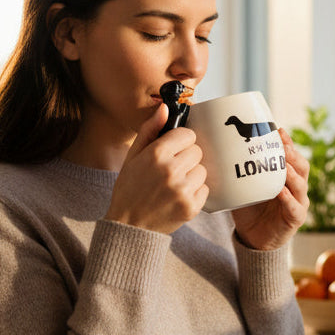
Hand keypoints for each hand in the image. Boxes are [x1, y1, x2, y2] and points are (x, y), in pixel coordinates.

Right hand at [106, 105, 208, 233]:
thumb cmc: (130, 189)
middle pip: (197, 151)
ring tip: (175, 185)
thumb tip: (165, 108)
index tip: (173, 150)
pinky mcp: (191, 207)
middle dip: (187, 158)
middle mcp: (171, 170)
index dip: (181, 141)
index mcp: (156, 154)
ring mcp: (182, 190)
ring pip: (203, 170)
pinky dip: (195, 192)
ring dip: (192, 175)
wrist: (130, 226)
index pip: (188, 134)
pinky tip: (179, 197)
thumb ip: (149, 130)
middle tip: (172, 170)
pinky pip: (205, 189)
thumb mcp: (132, 157)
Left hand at [231, 128, 309, 250]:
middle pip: (302, 167)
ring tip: (284, 166)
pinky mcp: (295, 219)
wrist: (254, 237)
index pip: (292, 156)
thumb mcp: (245, 186)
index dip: (288, 143)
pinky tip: (281, 191)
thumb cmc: (250, 208)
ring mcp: (298, 203)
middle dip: (293, 155)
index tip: (279, 131)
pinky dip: (288, 199)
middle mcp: (296, 188)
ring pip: (301, 185)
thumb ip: (241, 171)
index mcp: (287, 177)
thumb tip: (219, 149)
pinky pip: (294, 207)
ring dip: (293, 175)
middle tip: (283, 146)